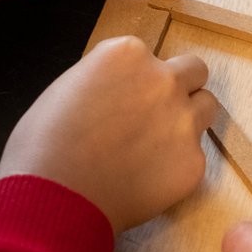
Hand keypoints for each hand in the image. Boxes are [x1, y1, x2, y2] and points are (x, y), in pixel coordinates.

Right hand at [0, 36, 215, 233]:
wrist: (55, 197)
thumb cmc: (44, 145)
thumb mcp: (68, 87)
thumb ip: (106, 79)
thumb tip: (121, 91)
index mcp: (128, 54)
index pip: (150, 55)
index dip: (138, 78)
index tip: (126, 97)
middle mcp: (163, 80)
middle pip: (194, 71)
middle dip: (179, 86)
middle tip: (156, 112)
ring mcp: (183, 121)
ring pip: (207, 107)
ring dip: (188, 118)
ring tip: (158, 144)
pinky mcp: (193, 162)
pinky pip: (195, 155)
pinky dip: (176, 164)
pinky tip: (146, 178)